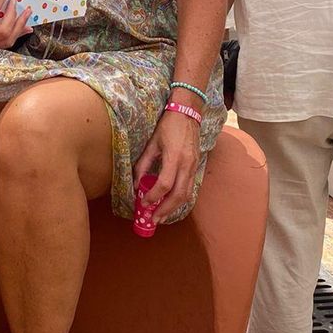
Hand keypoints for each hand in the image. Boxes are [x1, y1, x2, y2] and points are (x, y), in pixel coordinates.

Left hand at [133, 105, 202, 223]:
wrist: (188, 112)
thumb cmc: (168, 125)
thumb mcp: (152, 143)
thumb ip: (144, 163)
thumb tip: (137, 183)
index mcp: (174, 157)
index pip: (165, 184)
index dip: (153, 196)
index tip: (143, 203)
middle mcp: (187, 164)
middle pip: (179, 195)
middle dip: (166, 209)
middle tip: (154, 219)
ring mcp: (194, 166)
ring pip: (187, 194)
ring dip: (174, 207)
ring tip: (162, 215)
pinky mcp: (196, 166)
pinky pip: (190, 188)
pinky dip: (180, 199)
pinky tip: (171, 203)